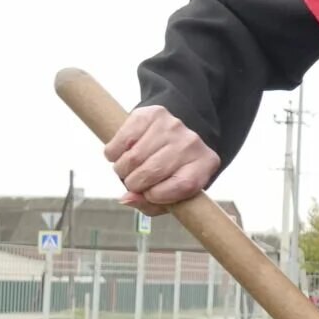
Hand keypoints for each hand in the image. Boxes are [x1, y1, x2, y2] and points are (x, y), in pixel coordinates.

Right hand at [105, 105, 221, 206]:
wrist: (172, 136)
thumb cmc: (170, 172)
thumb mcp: (168, 195)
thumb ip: (149, 204)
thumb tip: (126, 198)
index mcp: (205, 164)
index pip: (182, 186)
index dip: (157, 196)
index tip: (150, 195)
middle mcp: (191, 142)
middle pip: (151, 172)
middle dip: (134, 184)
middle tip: (134, 182)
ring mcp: (172, 125)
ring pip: (132, 158)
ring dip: (122, 169)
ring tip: (129, 168)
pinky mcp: (151, 114)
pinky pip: (120, 141)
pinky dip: (113, 154)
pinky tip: (123, 153)